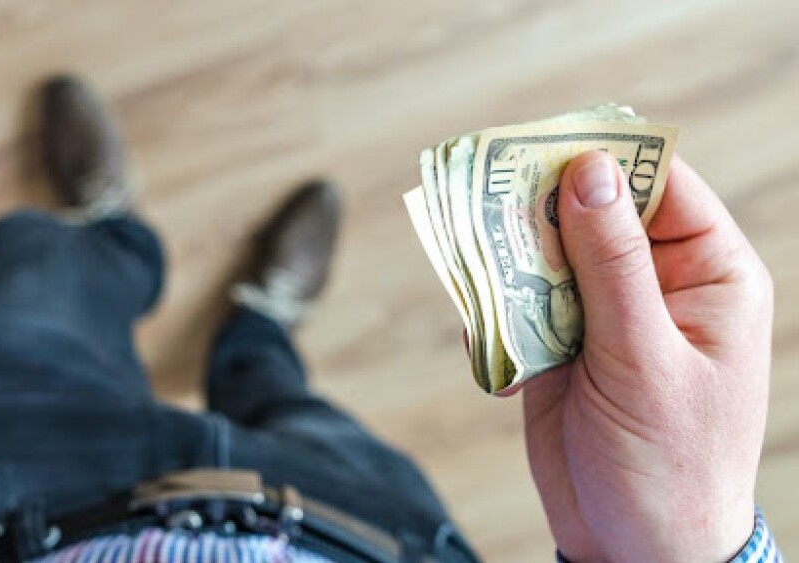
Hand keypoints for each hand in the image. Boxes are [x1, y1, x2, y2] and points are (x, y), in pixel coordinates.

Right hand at [521, 151, 772, 561]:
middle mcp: (654, 283)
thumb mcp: (645, 359)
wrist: (632, 548)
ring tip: (484, 286)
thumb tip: (591, 172)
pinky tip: (500, 357)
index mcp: (705, 274)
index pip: (658, 185)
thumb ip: (614, 264)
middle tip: (489, 208)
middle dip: (540, 214)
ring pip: (545, 256)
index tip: (542, 145)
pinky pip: (519, 305)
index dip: (604, 159)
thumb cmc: (670, 464)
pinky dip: (497, 320)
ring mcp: (604, 314)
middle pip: (590, 213)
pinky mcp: (560, 344)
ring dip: (510, 268)